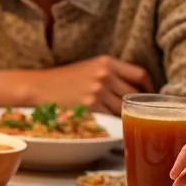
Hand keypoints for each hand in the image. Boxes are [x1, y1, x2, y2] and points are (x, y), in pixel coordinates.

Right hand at [31, 55, 152, 114]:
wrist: (37, 87)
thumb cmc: (62, 80)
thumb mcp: (88, 68)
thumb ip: (111, 74)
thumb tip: (136, 90)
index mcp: (106, 62)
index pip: (139, 74)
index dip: (148, 87)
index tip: (148, 96)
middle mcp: (104, 74)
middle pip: (134, 94)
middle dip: (136, 105)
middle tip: (136, 112)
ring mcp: (97, 91)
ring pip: (124, 108)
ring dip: (124, 115)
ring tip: (119, 119)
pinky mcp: (90, 107)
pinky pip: (111, 118)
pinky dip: (112, 123)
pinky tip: (107, 123)